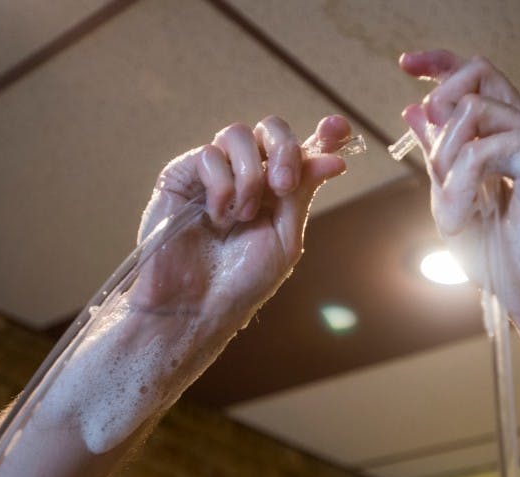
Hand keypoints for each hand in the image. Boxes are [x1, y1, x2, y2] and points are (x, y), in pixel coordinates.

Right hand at [47, 115, 352, 453]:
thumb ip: (302, 192)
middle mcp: (245, 176)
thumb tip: (333, 155)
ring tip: (242, 216)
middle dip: (284, 150)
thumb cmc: (241, 283)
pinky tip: (217, 218)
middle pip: (270, 130)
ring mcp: (213, 174)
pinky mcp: (181, 177)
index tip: (339, 127)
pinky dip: (221, 187)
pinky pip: (208, 156)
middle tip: (284, 186)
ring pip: (237, 135)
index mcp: (275, 191)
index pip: (301, 150)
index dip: (322, 134)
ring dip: (249, 176)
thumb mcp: (284, 237)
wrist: (197, 306)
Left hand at [399, 51, 519, 327]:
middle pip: (478, 71)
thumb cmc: (508, 262)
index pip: (478, 79)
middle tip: (432, 157)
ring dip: (445, 161)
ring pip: (471, 109)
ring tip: (453, 212)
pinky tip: (462, 220)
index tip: (406, 64)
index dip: (440, 64)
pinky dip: (459, 186)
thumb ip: (439, 158)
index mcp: (509, 140)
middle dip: (439, 100)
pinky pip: (479, 148)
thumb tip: (415, 108)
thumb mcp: (454, 203)